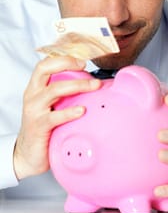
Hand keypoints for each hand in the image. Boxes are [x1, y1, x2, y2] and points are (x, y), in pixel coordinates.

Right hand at [13, 56, 100, 179]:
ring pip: (54, 90)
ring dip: (78, 85)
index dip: (63, 58)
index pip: (45, 64)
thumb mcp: (52, 106)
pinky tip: (82, 110)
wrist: (28, 154)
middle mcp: (33, 95)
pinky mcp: (38, 126)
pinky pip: (55, 116)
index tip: (82, 61)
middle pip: (45, 69)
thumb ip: (65, 95)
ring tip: (94, 85)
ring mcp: (34, 110)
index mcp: (36, 88)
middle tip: (87, 68)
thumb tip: (93, 85)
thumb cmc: (44, 127)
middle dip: (68, 64)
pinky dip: (70, 112)